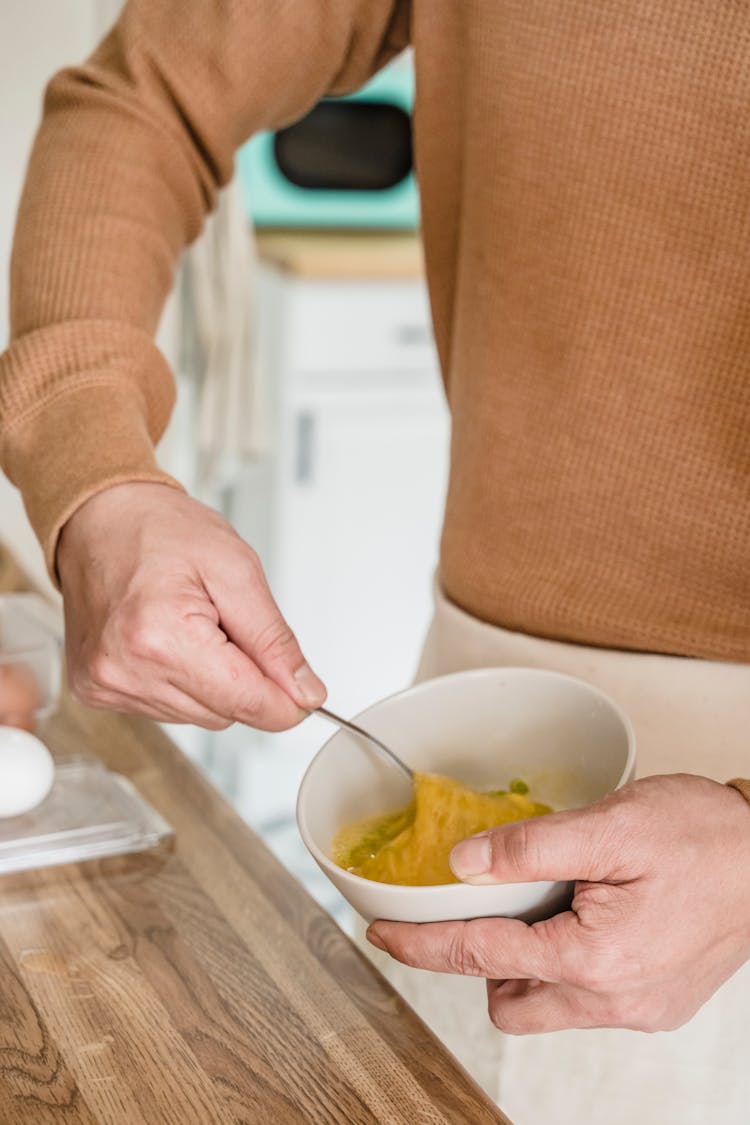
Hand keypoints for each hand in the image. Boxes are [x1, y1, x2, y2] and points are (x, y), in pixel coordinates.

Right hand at [57, 482, 325, 729]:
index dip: (286, 702)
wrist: (102, 519)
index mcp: (160, 636)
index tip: (307, 694)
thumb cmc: (161, 531)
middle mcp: (125, 670)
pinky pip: (170, 708)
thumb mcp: (237, 569)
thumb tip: (304, 691)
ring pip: (201, 715)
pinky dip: (186, 681)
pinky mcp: (100, 691)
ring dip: (214, 680)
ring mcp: (108, 684)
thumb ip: (274, 639)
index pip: (244, 702)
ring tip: (195, 625)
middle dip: (245, 678)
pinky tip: (172, 641)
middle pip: (225, 714)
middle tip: (232, 625)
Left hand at [367, 774, 749, 1033]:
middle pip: (509, 1001)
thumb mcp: (610, 826)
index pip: (479, 955)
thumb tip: (464, 865)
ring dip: (524, 965)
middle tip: (477, 909)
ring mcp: (640, 1007)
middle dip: (478, 962)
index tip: (382, 934)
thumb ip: (530, 849)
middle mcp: (615, 1000)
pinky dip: (565, 964)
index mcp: (593, 960)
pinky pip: (587, 999)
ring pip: (547, 1006)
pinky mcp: (658, 1002)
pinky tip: (580, 917)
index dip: (421, 943)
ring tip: (538, 907)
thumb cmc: (706, 837)